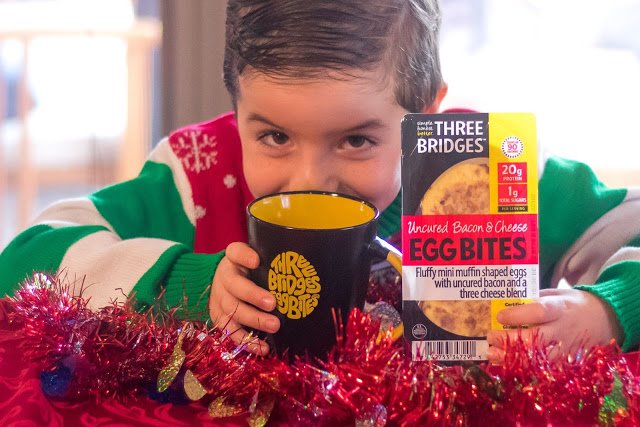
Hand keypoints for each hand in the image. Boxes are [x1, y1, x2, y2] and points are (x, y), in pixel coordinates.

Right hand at [209, 242, 278, 355]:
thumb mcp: (254, 259)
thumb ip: (270, 259)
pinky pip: (231, 332)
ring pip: (232, 311)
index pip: (235, 252)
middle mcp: (223, 279)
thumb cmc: (248, 270)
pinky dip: (247, 341)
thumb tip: (300, 268)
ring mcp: (219, 300)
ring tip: (274, 326)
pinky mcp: (220, 318)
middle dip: (253, 296)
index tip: (257, 261)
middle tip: (273, 303)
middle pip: (235, 287)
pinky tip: (263, 348)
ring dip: (254, 320)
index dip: (245, 257)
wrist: (222, 281)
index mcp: (232, 259)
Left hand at [486, 288, 622, 363]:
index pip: (539, 311)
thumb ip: (534, 299)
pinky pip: (544, 370)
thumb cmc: (573, 304)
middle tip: (490, 337)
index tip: (500, 316)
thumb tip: (506, 302)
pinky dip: (523, 369)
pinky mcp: (567, 364)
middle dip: (509, 340)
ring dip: (512, 359)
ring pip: (539, 359)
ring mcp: (566, 350)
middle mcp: (563, 330)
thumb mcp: (557, 294)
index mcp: (560, 308)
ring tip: (492, 355)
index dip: (518, 315)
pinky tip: (505, 366)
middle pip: (536, 339)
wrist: (606, 320)